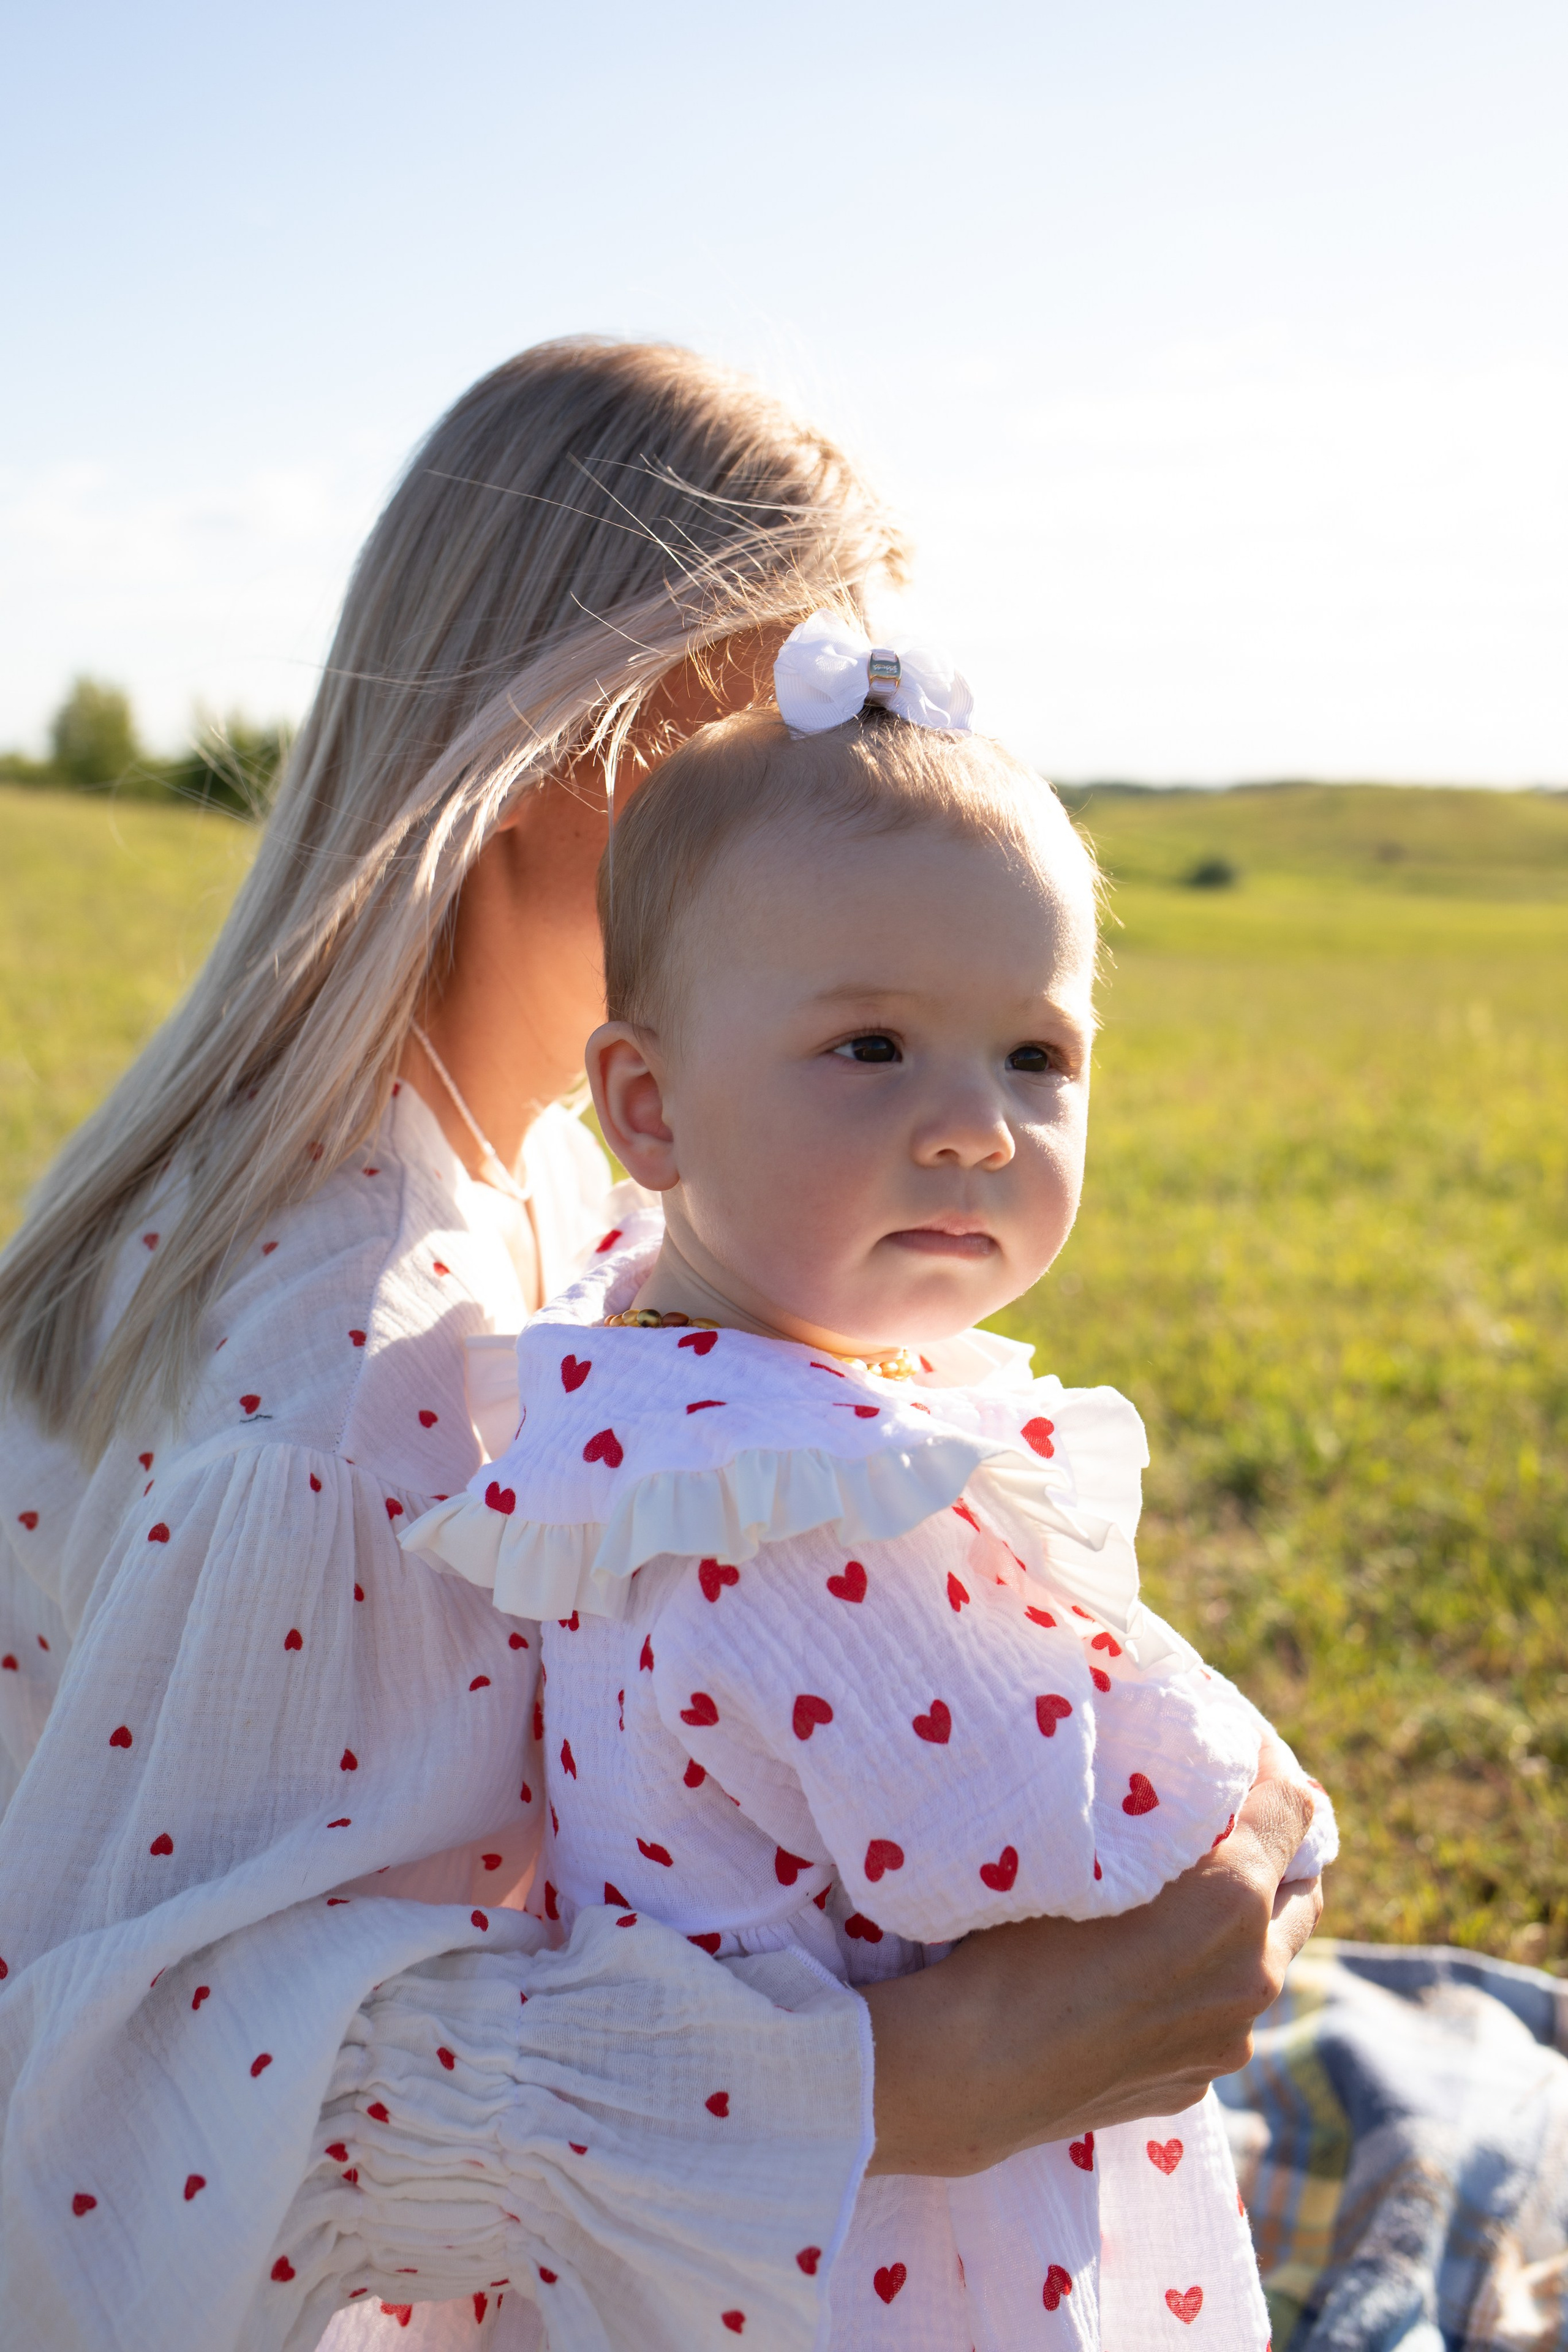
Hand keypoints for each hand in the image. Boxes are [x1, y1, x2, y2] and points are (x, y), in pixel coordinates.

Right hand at [860, 1737, 1320, 2175]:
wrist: (975, 2070)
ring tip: (1189, 1899)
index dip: (1275, 1767)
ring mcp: (1227, 2040)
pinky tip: (1147, 1974)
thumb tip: (1200, 1796)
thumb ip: (1164, 1825)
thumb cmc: (1016, 1941)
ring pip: (1263, 1962)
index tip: (1247, 1747)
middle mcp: (1252, 1976)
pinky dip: (1203, 1984)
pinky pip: (1218, 2016)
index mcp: (1233, 1904)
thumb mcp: (1091, 1856)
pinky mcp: (1194, 2084)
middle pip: (1303, 1893)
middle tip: (1240, 1820)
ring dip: (1245, 1925)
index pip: (1293, 1810)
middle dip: (1281, 1851)